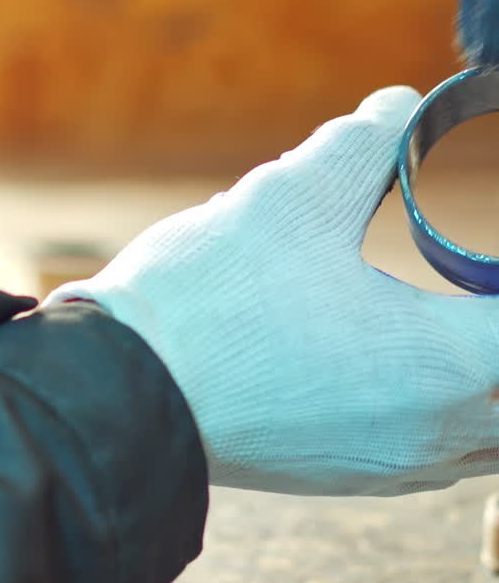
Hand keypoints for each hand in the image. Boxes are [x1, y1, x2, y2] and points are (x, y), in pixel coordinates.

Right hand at [46, 87, 498, 496]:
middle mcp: (438, 433)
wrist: (121, 388)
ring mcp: (392, 467)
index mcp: (445, 363)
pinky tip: (398, 361)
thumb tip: (401, 104)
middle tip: (472, 283)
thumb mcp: (292, 197)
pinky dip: (448, 411)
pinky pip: (437, 453)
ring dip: (484, 381)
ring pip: (488, 437)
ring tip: (458, 324)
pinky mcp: (347, 478)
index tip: (478, 257)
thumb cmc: (211, 297)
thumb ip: (363, 145)